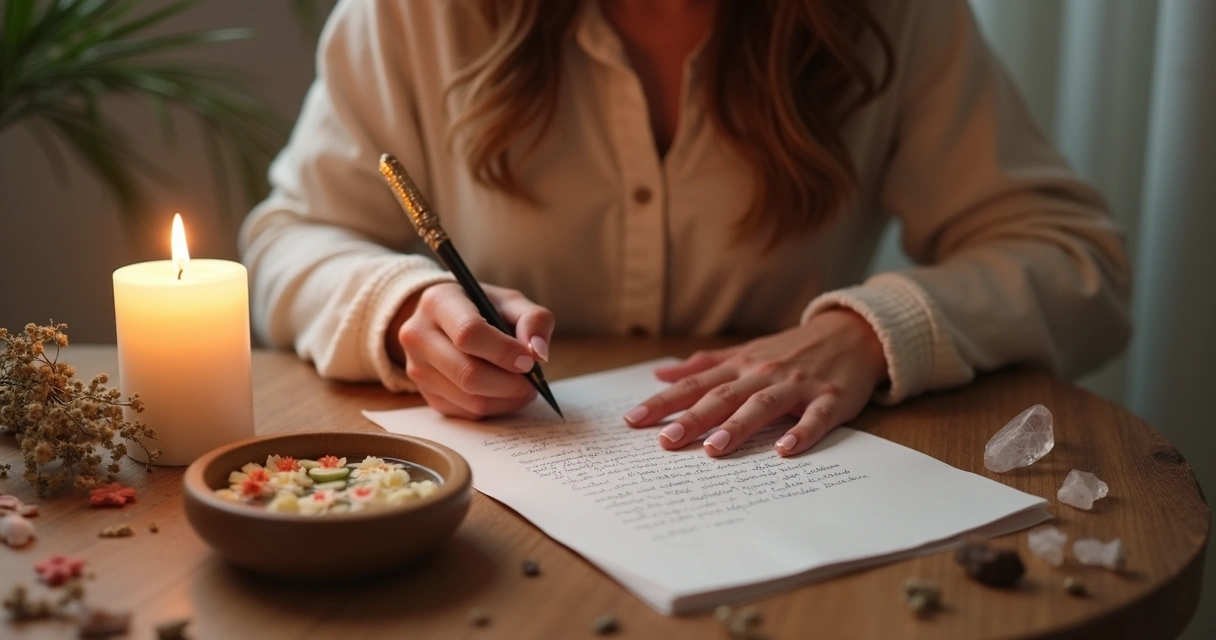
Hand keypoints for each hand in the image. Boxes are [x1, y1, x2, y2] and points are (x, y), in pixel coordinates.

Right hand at [386, 282, 553, 418]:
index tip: (530, 360)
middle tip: (533, 380)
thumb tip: (538, 354)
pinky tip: (506, 393)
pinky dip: (496, 407)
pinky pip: (468, 413)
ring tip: (525, 387)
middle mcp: (418, 336)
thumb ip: (533, 319)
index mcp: (438, 303)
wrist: (444, 320)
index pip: (469, 334)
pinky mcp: (427, 395)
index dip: (504, 351)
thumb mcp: (510, 301)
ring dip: (507, 399)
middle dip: (510, 383)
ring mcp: (417, 369)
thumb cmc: (482, 308)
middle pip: (468, 373)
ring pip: (470, 399)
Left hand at [623, 309, 887, 456]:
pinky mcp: (830, 399)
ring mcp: (797, 385)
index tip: (633, 421)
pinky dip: (801, 433)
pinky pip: (815, 418)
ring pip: (763, 405)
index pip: (695, 385)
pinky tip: (785, 451)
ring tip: (714, 449)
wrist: (853, 333)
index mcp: (741, 366)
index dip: (663, 402)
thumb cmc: (792, 349)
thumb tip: (660, 374)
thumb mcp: (746, 352)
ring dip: (738, 426)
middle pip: (723, 397)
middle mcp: (764, 374)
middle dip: (692, 418)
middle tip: (665, 441)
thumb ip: (704, 365)